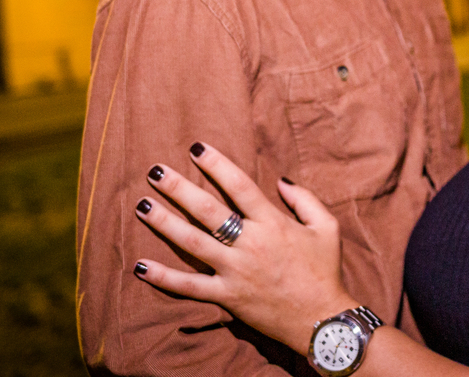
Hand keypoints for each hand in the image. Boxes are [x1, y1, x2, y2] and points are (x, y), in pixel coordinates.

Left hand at [133, 142, 356, 353]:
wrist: (321, 320)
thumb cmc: (324, 271)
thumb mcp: (327, 228)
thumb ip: (305, 199)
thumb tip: (281, 180)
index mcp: (273, 224)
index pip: (239, 186)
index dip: (217, 165)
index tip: (197, 149)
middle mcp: (250, 244)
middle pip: (208, 211)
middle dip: (179, 188)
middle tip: (155, 171)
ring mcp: (235, 271)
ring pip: (192, 243)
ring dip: (165, 223)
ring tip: (142, 205)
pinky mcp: (227, 297)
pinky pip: (190, 287)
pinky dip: (164, 277)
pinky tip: (141, 266)